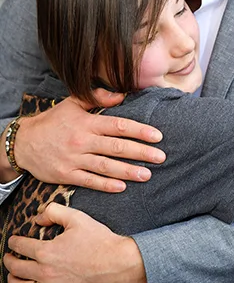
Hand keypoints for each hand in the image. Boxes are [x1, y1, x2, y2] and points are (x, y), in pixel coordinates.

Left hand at [4, 203, 146, 282]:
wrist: (119, 265)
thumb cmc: (101, 242)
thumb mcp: (79, 218)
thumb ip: (55, 212)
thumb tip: (38, 217)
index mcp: (47, 251)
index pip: (21, 246)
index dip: (14, 242)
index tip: (13, 241)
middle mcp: (45, 272)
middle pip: (16, 268)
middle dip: (9, 261)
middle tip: (8, 258)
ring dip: (12, 281)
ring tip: (12, 277)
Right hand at [13, 89, 165, 191]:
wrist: (22, 143)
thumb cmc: (53, 121)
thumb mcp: (72, 103)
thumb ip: (97, 97)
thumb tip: (122, 95)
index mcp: (87, 123)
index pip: (118, 126)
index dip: (139, 131)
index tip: (157, 136)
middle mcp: (82, 141)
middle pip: (116, 147)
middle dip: (141, 153)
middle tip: (161, 157)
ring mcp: (74, 159)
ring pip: (106, 166)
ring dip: (128, 171)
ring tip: (147, 175)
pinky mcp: (66, 175)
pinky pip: (89, 181)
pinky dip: (105, 185)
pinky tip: (122, 187)